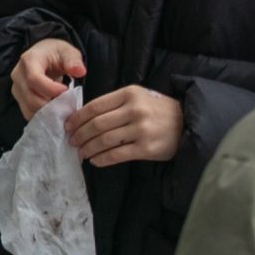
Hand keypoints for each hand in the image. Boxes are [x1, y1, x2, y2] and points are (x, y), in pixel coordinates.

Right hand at [11, 37, 85, 122]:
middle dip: (51, 104)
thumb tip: (79, 71)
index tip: (66, 90)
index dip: (51, 89)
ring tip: (62, 106)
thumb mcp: (67, 52)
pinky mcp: (19, 98)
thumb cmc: (56, 53)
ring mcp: (16, 88)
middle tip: (67, 103)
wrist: (44, 56)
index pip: (34, 79)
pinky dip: (43, 115)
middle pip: (31, 98)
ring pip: (29, 108)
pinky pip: (28, 113)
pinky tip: (54, 110)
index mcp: (29, 60)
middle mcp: (18, 75)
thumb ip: (74, 61)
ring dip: (47, 112)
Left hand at [66, 85, 180, 167]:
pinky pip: (117, 155)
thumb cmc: (156, 110)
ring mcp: (141, 129)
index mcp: (129, 94)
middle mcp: (135, 110)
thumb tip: (83, 118)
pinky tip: (95, 160)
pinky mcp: (146, 148)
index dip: (78, 118)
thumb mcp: (137, 97)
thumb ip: (114, 104)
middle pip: (97, 124)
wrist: (186, 123)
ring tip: (81, 152)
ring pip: (104, 140)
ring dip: (88, 148)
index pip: (95, 106)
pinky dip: (102, 159)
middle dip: (80, 134)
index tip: (68, 125)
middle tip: (72, 141)